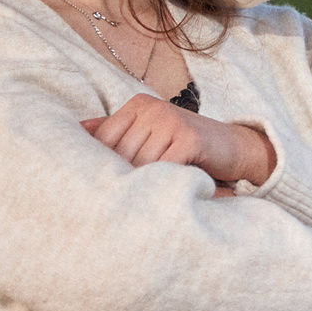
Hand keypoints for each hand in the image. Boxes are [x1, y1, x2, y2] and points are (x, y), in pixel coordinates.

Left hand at [82, 94, 274, 188]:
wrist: (235, 147)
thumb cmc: (186, 145)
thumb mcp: (150, 133)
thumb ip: (116, 131)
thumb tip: (76, 129)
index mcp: (137, 104)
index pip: (105, 139)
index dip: (102, 167)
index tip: (98, 190)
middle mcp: (153, 108)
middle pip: (120, 153)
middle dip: (119, 180)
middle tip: (114, 205)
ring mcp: (172, 120)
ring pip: (140, 164)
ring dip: (140, 187)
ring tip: (137, 206)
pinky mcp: (190, 139)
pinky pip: (164, 169)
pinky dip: (161, 186)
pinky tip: (160, 198)